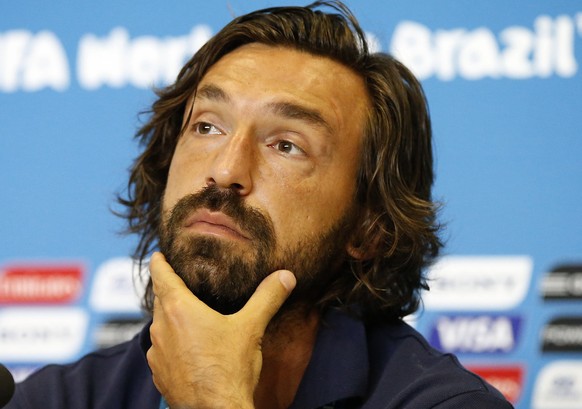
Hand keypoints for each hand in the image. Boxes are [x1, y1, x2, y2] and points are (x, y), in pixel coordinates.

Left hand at [146, 252, 295, 408]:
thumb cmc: (229, 369)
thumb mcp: (251, 328)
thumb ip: (267, 298)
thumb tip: (285, 276)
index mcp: (179, 310)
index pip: (161, 277)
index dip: (159, 263)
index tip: (158, 255)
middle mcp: (161, 329)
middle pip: (160, 300)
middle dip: (168, 290)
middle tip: (179, 281)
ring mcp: (157, 354)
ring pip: (160, 326)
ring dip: (170, 318)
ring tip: (187, 316)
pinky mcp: (159, 374)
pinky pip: (162, 350)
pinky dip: (172, 343)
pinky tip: (189, 348)